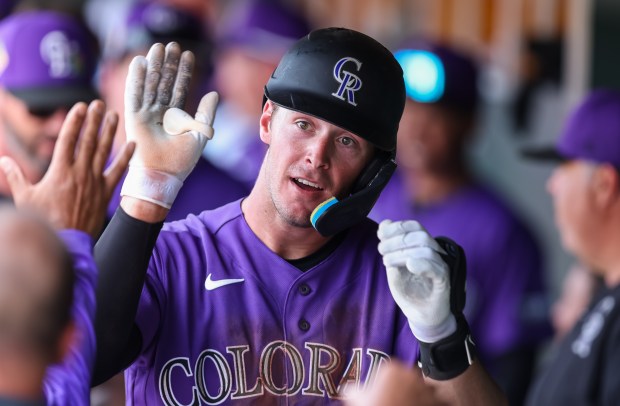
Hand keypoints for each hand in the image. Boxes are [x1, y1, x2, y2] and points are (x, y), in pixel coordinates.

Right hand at [0, 100, 134, 236]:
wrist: (67, 241)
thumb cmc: (44, 220)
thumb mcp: (26, 197)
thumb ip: (16, 176)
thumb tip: (3, 160)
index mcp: (60, 170)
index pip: (68, 139)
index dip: (75, 121)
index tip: (80, 106)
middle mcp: (80, 172)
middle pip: (88, 140)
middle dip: (94, 120)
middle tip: (99, 103)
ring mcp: (95, 181)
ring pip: (104, 151)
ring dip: (109, 132)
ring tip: (114, 115)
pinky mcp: (105, 192)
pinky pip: (118, 171)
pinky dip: (125, 157)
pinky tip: (132, 144)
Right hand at [122, 41, 218, 207]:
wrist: (163, 176)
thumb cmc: (181, 161)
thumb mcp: (199, 134)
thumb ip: (206, 113)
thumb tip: (213, 93)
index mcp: (174, 117)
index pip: (179, 89)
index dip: (184, 72)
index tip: (188, 55)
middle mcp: (159, 113)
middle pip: (164, 83)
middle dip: (168, 64)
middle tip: (172, 44)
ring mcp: (145, 115)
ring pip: (150, 85)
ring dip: (153, 66)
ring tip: (158, 47)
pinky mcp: (133, 118)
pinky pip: (134, 94)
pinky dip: (135, 79)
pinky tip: (138, 62)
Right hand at [344, 361, 446, 405]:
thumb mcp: (359, 400)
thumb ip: (352, 391)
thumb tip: (346, 388)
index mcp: (392, 368)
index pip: (386, 374)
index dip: (382, 387)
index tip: (381, 399)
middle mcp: (412, 373)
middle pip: (405, 381)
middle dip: (402, 391)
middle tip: (394, 404)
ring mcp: (428, 387)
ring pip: (421, 391)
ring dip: (418, 399)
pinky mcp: (441, 400)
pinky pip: (437, 402)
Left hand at [377, 220, 455, 342]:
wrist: (420, 315)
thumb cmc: (409, 289)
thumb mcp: (394, 266)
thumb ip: (389, 247)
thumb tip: (384, 224)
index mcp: (422, 246)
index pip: (413, 226)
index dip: (396, 226)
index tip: (380, 234)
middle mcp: (434, 253)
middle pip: (419, 235)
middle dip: (396, 240)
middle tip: (381, 251)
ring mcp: (440, 266)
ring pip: (426, 249)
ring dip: (402, 253)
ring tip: (388, 262)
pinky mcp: (443, 281)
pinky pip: (436, 268)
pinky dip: (422, 264)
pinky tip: (409, 265)